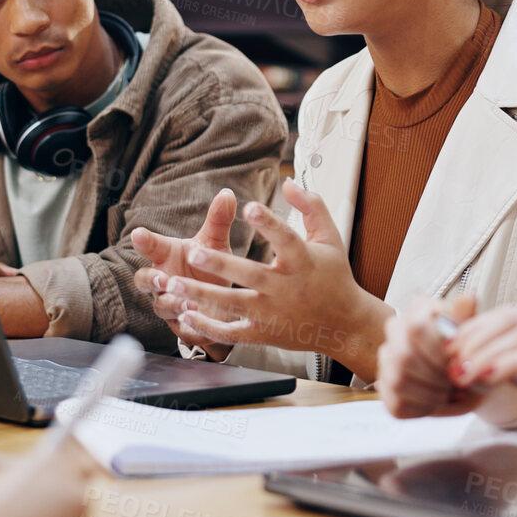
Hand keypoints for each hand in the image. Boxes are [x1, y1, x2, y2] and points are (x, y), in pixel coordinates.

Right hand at [131, 188, 237, 355]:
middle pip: (144, 279)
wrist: (223, 301)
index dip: (144, 241)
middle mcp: (163, 280)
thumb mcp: (216, 244)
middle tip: (161, 278)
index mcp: (167, 256)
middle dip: (150, 279)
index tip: (139, 233)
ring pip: (161, 306)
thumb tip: (227, 193)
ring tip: (186, 303)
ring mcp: (170, 304)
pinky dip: (188, 326)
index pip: (151, 247)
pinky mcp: (182, 327)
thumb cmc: (210, 267)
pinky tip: (197, 322)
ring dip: (172, 304)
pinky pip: (180, 329)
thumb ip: (218, 221)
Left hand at [151, 179, 391, 379]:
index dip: (268, 222)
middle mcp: (286, 288)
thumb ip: (311, 207)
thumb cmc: (334, 277)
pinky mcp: (263, 333)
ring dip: (202, 295)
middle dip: (221, 265)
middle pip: (251, 275)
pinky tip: (186, 314)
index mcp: (303, 261)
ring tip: (172, 285)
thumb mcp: (330, 238)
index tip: (249, 206)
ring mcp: (273, 313)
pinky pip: (232, 332)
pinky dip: (208, 326)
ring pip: (233, 304)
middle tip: (194, 252)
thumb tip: (289, 182)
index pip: (286, 238)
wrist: (344, 325)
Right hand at [378, 294, 488, 418]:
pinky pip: (397, 404)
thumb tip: (469, 297)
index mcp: (418, 310)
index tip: (458, 361)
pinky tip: (438, 402)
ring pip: (398, 381)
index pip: (416, 327)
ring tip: (450, 393)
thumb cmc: (468, 350)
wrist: (467, 374)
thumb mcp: (473, 332)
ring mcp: (386, 360)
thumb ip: (468, 318)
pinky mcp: (385, 389)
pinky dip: (424, 409)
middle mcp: (395, 330)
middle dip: (436, 376)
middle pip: (404, 357)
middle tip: (457, 382)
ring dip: (432, 394)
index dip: (438, 350)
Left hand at [442, 306, 516, 438]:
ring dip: (484, 351)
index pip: (515, 316)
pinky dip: (507, 363)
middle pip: (512, 316)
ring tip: (460, 372)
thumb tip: (496, 373)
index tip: (454, 353)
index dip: (479, 331)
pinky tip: (487, 376)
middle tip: (448, 360)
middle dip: (474, 337)